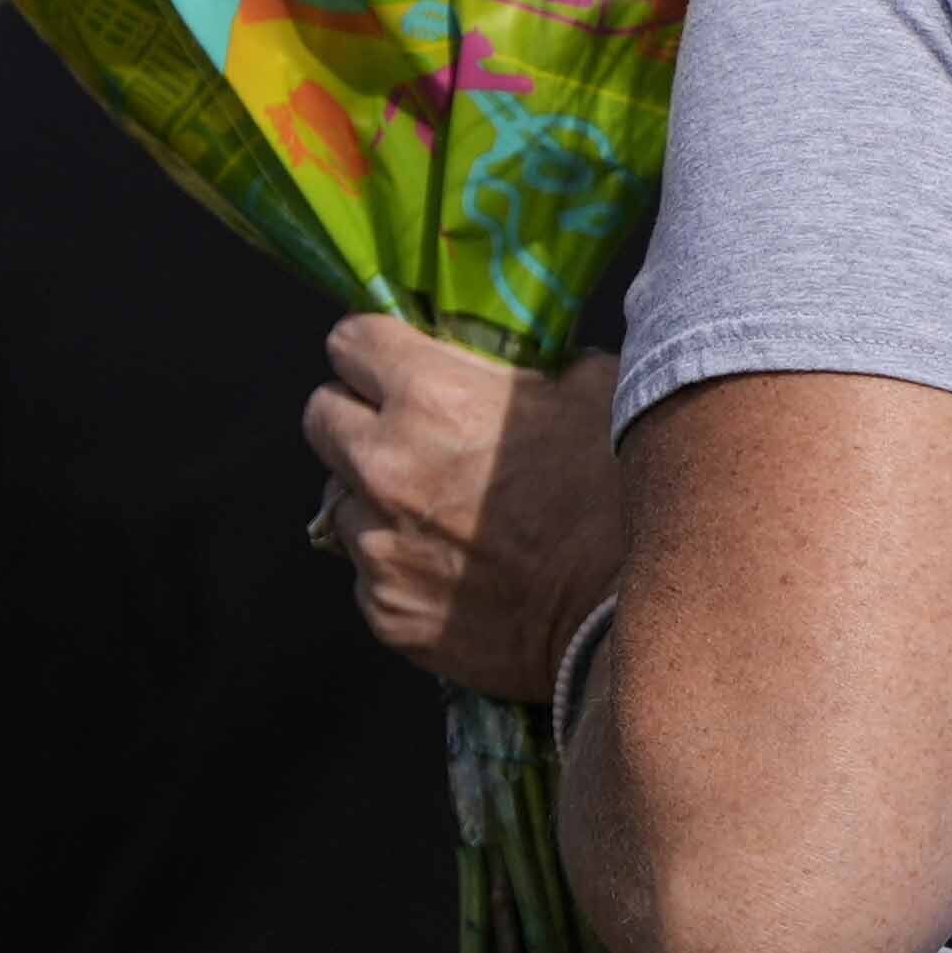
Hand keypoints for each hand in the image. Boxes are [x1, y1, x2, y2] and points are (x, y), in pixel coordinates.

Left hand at [302, 315, 627, 702]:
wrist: (632, 612)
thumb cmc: (623, 494)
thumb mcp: (600, 391)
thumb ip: (539, 364)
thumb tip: (524, 359)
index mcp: (432, 397)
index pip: (350, 341)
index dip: (377, 348)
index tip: (399, 361)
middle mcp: (385, 466)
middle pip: (319, 414)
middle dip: (358, 415)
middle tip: (411, 431)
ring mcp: (377, 545)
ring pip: (340, 499)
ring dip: (379, 497)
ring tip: (446, 512)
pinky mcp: (385, 609)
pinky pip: (369, 571)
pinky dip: (403, 564)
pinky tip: (460, 567)